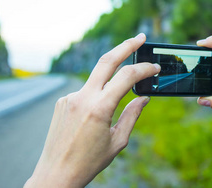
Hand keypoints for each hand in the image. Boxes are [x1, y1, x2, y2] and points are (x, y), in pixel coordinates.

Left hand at [25, 33, 159, 187]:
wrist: (55, 175)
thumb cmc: (89, 162)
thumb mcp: (118, 141)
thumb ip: (132, 115)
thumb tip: (144, 97)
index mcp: (99, 108)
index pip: (127, 77)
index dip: (144, 69)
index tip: (155, 69)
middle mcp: (82, 97)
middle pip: (106, 60)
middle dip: (126, 46)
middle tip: (140, 37)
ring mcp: (70, 97)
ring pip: (96, 78)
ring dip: (111, 77)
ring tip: (116, 95)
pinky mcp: (63, 102)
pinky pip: (85, 92)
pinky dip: (97, 96)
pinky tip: (95, 117)